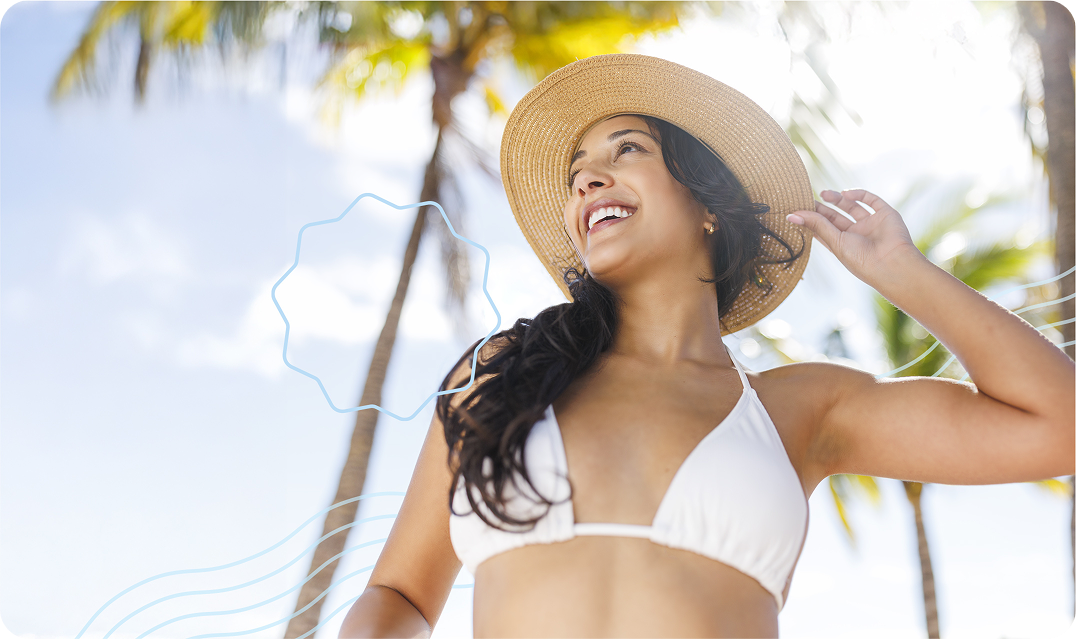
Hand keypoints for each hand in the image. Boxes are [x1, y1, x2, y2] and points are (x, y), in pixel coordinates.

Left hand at [788, 189, 921, 281]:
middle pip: (835, 217)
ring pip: (852, 207)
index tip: (797, 209)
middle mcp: (856, 234)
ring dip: (838, 199)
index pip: (823, 229)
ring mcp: (871, 224)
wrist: (893, 264)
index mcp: (843, 245)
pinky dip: (859, 194)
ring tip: (824, 194)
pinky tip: (846, 194)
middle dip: (822, 207)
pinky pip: (871, 200)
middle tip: (808, 198)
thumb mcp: (835, 242)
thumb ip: (816, 225)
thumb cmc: (862, 260)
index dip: (811, 219)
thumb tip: (791, 215)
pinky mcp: (885, 214)